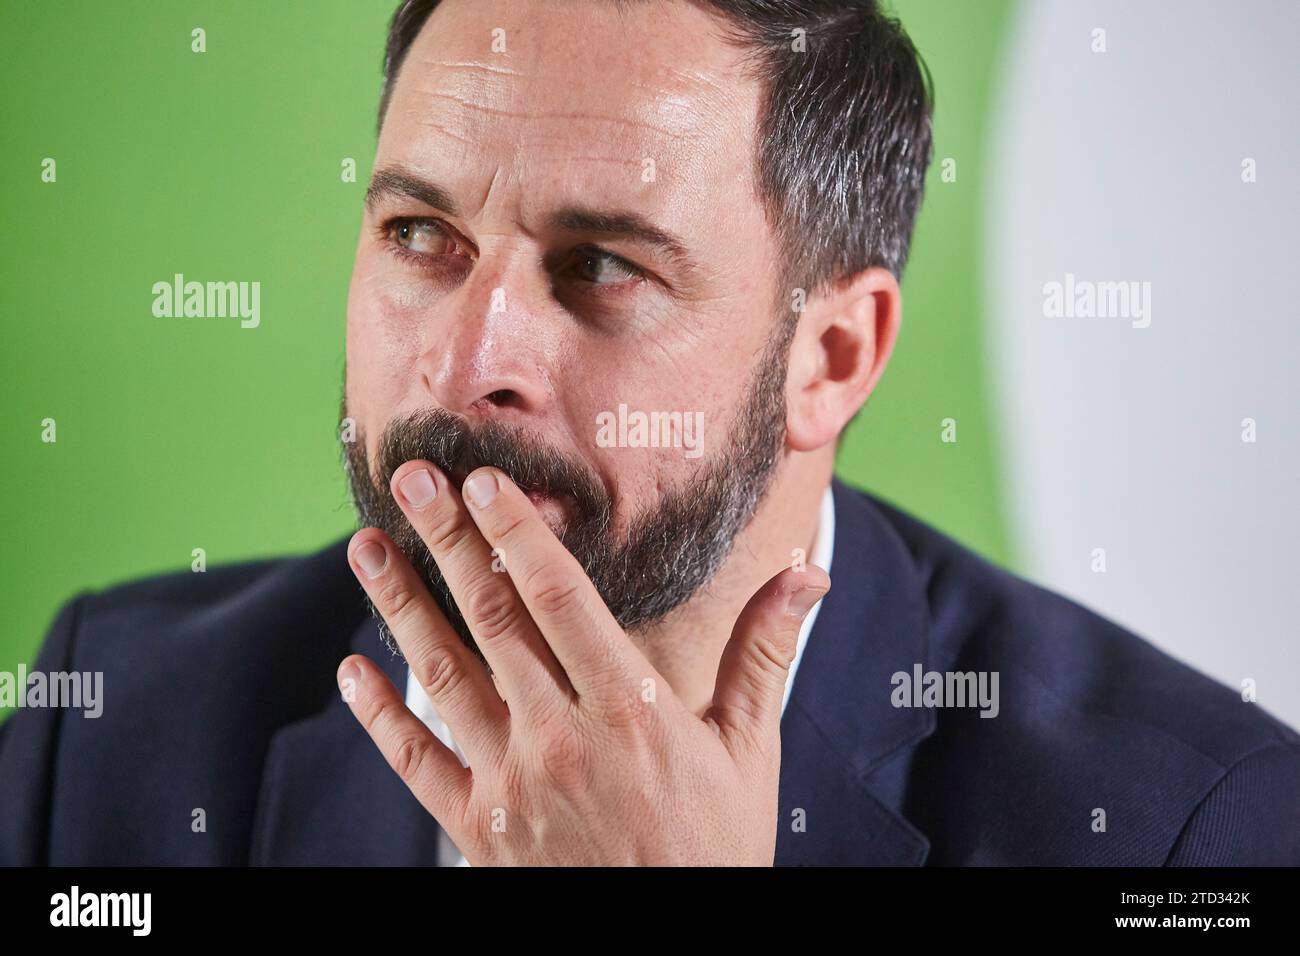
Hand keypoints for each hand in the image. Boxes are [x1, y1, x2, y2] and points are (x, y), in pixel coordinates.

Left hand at [337, 460, 829, 864]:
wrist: (675, 946)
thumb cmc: (716, 847)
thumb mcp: (750, 749)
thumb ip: (763, 654)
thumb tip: (807, 574)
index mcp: (630, 709)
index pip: (559, 598)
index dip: (517, 532)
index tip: (483, 481)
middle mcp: (561, 738)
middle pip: (491, 619)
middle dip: (448, 541)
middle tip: (413, 478)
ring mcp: (512, 784)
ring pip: (442, 677)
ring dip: (400, 606)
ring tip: (367, 547)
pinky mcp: (479, 828)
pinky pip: (417, 763)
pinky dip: (379, 716)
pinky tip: (351, 670)